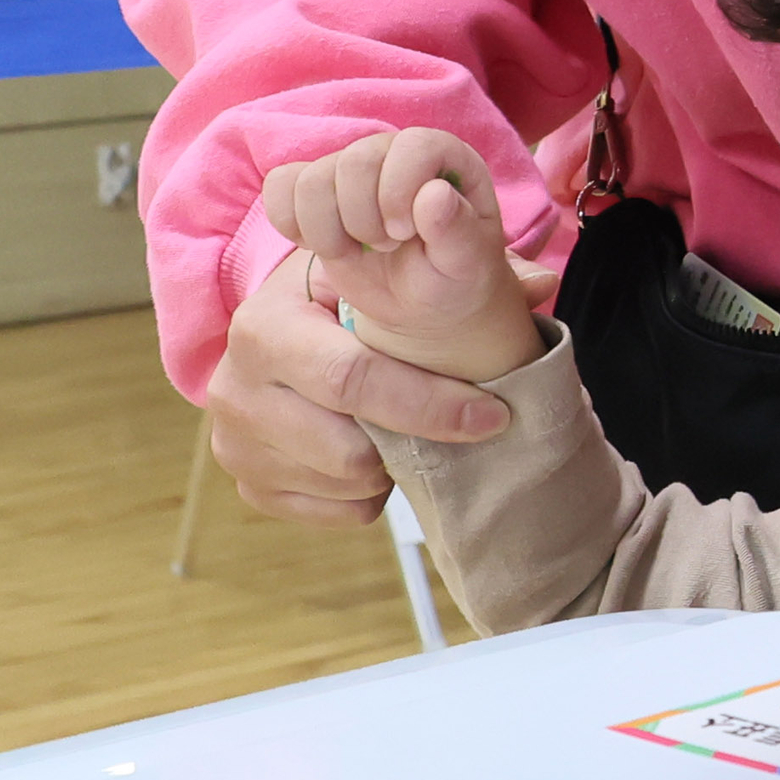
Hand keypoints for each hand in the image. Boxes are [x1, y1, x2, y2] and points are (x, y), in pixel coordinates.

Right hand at [207, 247, 528, 525]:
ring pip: (348, 482)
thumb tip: (544, 282)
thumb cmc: (346, 299)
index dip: (432, 404)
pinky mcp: (250, 488)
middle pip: (350, 448)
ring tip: (395, 422)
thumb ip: (461, 268)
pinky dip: (370, 489)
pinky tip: (370, 447)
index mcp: (265, 324)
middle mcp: (235, 387)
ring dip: (390, 462)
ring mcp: (235, 444)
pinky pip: (340, 511)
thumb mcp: (385, 269)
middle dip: (413, 440)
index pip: (354, 379)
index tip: (493, 413)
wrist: (285, 334)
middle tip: (453, 423)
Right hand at [258, 127, 547, 376]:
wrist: (424, 300)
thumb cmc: (452, 276)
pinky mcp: (316, 191)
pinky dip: (292, 224)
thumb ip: (457, 230)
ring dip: (329, 230)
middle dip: (364, 219)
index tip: (404, 234)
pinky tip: (325, 247)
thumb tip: (435, 194)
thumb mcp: (466, 263)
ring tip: (358, 251)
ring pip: (311, 180)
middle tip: (386, 247)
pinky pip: (280, 186)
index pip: (411, 146)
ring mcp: (350, 169)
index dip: (399, 191)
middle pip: (353, 161)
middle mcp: (392, 152)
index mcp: (442, 156)